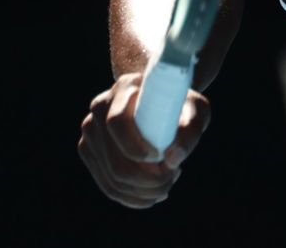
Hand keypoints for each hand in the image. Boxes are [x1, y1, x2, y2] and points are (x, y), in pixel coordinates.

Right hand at [77, 72, 211, 207]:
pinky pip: (108, 185)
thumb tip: (173, 160)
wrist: (161, 102)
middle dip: (146, 180)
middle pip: (115, 160)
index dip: (136, 147)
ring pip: (112, 178)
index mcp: (124, 88)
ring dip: (142, 192)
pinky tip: (153, 194)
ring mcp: (91, 132)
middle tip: (171, 178)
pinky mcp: (90, 152)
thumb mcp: (195, 109)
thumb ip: (190, 130)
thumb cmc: (180, 103)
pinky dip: (132, 197)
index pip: (117, 122)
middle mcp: (100, 108)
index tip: (160, 157)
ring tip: (167, 184)